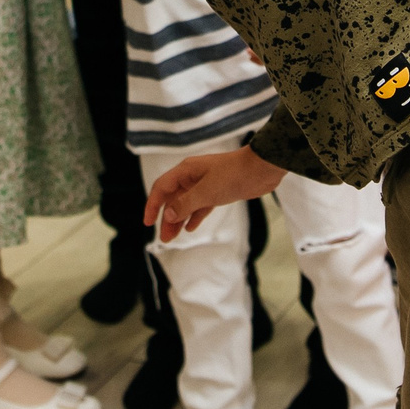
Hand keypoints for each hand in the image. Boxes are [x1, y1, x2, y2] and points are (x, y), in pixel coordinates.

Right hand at [143, 147, 287, 240]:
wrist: (262, 169)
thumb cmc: (233, 175)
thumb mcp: (206, 192)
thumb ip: (184, 204)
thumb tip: (166, 216)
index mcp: (185, 171)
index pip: (161, 187)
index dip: (152, 205)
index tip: (147, 222)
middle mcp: (192, 176)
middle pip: (173, 198)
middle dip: (166, 218)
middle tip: (164, 239)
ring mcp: (205, 184)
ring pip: (186, 204)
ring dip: (179, 220)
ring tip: (173, 238)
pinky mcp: (217, 192)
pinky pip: (200, 206)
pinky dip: (194, 216)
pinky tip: (190, 228)